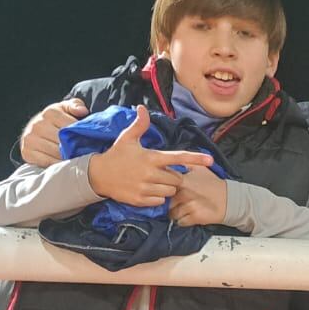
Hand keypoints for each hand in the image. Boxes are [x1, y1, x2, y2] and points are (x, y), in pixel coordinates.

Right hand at [20, 97, 87, 166]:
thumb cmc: (56, 119)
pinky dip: (58, 165)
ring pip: (56, 152)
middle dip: (76, 148)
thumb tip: (83, 111)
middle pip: (63, 141)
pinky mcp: (27, 152)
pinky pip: (47, 162)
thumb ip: (75, 106)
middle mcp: (38, 125)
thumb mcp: (66, 108)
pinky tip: (66, 165)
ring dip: (69, 158)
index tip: (91, 142)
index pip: (70, 127)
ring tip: (79, 159)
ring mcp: (30, 139)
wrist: (35, 130)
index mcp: (50, 112)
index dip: (82, 136)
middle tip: (88, 153)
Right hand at [86, 106, 213, 207]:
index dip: (195, 158)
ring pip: (170, 192)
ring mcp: (145, 188)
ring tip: (154, 182)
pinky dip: (158, 198)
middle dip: (173, 177)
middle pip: (177, 179)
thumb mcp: (127, 138)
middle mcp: (150, 173)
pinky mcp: (140, 200)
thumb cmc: (116, 155)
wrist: (98, 175)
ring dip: (167, 188)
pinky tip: (148, 191)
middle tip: (160, 173)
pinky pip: (160, 202)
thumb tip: (142, 108)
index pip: (178, 157)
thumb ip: (139, 125)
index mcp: (151, 157)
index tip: (210, 160)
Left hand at [168, 164, 228, 226]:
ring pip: (172, 214)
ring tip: (186, 209)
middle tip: (179, 203)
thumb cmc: (212, 184)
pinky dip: (184, 221)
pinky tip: (190, 215)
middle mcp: (184, 192)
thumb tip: (171, 162)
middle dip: (170, 203)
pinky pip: (180, 222)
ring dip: (177, 213)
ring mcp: (189, 205)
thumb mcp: (200, 168)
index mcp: (182, 180)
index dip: (164, 190)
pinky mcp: (194, 217)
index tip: (168, 191)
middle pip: (166, 202)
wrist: (229, 199)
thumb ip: (185, 164)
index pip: (163, 186)